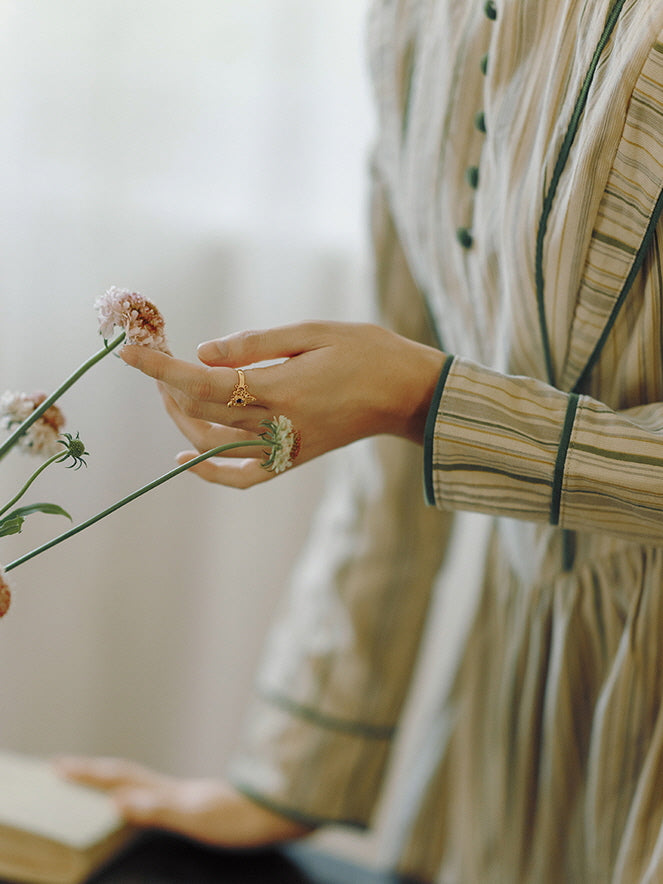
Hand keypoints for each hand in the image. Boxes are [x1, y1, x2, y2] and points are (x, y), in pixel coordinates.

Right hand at [54, 756, 311, 847]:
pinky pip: (154, 797)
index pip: (118, 778)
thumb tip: (118, 800)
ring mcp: (187, 797)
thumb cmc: (244, 818)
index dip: (87, 773)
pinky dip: (136, 795)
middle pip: (125, 775)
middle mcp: (174, 790)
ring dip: (112, 781)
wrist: (282, 812)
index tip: (58, 766)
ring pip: (139, 783)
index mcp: (167, 792)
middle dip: (92, 772)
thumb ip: (157, 807)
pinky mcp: (200, 806)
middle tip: (62, 768)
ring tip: (92, 782)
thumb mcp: (196, 817)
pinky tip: (139, 802)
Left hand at [121, 321, 445, 487]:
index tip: (130, 351)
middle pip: (201, 412)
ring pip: (213, 444)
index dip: (161, 366)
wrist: (406, 393)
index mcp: (281, 389)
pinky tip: (185, 456)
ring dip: (181, 418)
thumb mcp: (313, 332)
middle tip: (156, 359)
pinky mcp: (293, 461)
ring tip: (169, 390)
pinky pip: (243, 478)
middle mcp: (278, 425)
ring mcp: (285, 449)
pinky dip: (210, 472)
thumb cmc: (366, 352)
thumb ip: (256, 344)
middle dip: (168, 385)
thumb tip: (204, 350)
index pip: (203, 381)